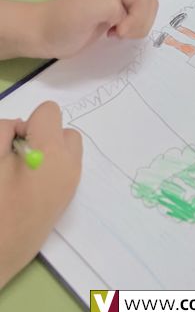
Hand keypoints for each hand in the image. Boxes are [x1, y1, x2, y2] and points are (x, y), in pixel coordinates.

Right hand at [0, 102, 81, 288]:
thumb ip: (3, 131)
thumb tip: (20, 128)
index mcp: (51, 152)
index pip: (49, 111)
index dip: (28, 123)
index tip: (13, 146)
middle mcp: (70, 165)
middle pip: (64, 130)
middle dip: (42, 136)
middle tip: (17, 160)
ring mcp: (71, 184)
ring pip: (67, 149)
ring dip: (49, 151)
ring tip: (24, 174)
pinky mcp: (67, 199)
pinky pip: (65, 168)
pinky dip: (51, 167)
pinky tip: (30, 188)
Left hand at [36, 0, 157, 57]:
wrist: (45, 34)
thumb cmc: (64, 21)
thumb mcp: (88, 9)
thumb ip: (113, 7)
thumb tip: (123, 18)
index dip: (137, 17)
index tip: (119, 31)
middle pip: (149, 3)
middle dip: (139, 22)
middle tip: (119, 33)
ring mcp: (119, 0)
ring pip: (147, 13)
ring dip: (136, 28)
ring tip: (116, 33)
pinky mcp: (116, 15)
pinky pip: (138, 20)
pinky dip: (132, 31)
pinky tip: (113, 34)